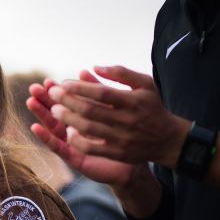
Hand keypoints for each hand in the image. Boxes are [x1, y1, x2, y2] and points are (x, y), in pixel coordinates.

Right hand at [27, 77, 139, 187]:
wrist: (136, 165)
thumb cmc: (126, 135)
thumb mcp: (113, 108)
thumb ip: (99, 92)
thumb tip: (83, 70)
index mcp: (85, 118)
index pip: (68, 102)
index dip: (58, 92)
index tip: (47, 81)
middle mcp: (76, 130)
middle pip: (57, 112)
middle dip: (45, 100)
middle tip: (34, 88)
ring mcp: (74, 145)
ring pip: (53, 127)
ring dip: (41, 114)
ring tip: (31, 101)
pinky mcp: (75, 159)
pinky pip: (58, 147)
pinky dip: (45, 138)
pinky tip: (35, 127)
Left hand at [47, 67, 187, 168]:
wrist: (166, 139)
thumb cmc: (151, 107)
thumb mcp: (144, 84)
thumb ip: (121, 73)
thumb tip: (94, 66)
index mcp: (134, 101)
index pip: (101, 93)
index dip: (80, 88)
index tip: (64, 83)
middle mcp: (127, 120)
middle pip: (90, 110)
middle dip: (68, 101)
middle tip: (52, 94)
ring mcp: (121, 138)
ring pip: (88, 128)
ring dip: (68, 119)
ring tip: (54, 110)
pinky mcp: (116, 153)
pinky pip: (91, 148)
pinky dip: (77, 140)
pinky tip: (67, 131)